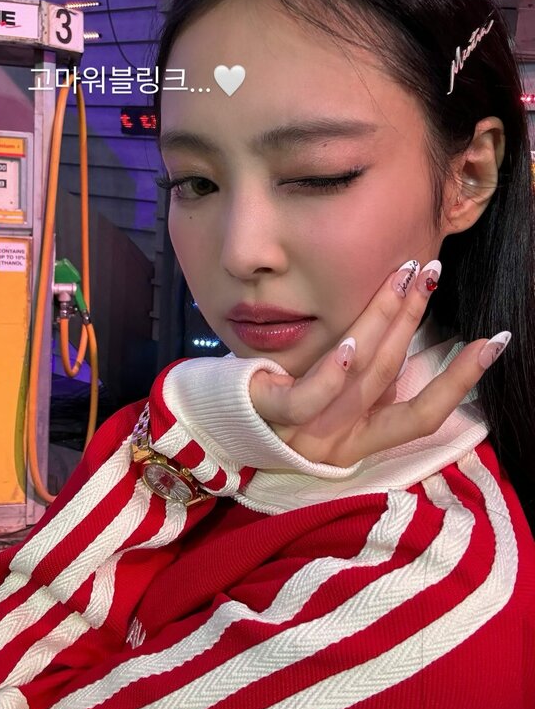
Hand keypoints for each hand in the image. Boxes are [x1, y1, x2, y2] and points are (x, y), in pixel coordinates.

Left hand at [248, 259, 509, 467]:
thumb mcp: (329, 404)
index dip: (460, 381)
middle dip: (416, 321)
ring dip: (386, 322)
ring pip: (359, 377)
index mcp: (359, 438)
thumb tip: (405, 338)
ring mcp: (306, 430)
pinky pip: (307, 398)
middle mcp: (341, 439)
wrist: (213, 430)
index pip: (423, 415)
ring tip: (407, 276)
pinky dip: (332, 372)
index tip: (495, 340)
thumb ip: (366, 385)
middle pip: (391, 377)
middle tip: (434, 270)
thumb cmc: (277, 411)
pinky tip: (351, 340)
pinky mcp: (272, 416)